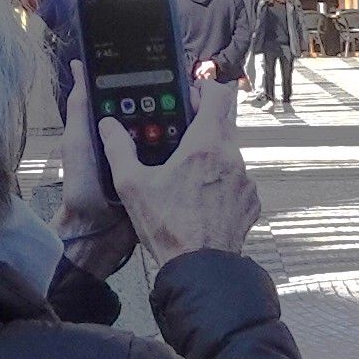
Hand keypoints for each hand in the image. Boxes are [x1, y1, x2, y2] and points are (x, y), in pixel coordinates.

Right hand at [95, 95, 261, 266]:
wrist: (201, 268)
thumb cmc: (169, 227)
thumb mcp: (131, 185)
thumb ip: (118, 148)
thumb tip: (108, 126)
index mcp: (205, 145)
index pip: (217, 95)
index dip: (203, 89)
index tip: (189, 95)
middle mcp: (231, 158)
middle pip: (222, 123)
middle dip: (200, 124)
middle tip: (178, 136)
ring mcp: (244, 181)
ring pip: (229, 153)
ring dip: (210, 155)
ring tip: (185, 173)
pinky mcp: (250, 202)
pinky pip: (237, 180)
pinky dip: (221, 181)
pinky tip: (201, 198)